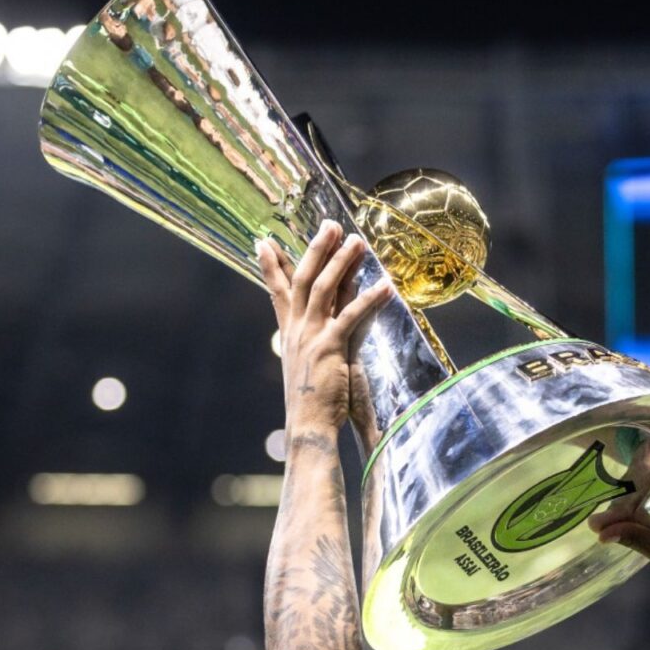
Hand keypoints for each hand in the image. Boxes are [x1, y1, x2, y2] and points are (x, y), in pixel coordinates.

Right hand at [256, 220, 392, 436]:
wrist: (308, 426)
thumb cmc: (312, 399)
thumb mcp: (308, 362)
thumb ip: (315, 336)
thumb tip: (328, 319)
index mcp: (289, 331)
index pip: (276, 290)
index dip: (269, 265)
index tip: (263, 241)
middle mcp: (296, 329)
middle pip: (302, 278)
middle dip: (316, 249)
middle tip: (329, 224)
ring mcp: (311, 337)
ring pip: (323, 289)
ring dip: (341, 262)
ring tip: (357, 240)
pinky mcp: (329, 348)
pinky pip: (351, 316)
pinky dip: (369, 299)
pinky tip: (386, 285)